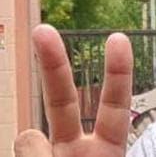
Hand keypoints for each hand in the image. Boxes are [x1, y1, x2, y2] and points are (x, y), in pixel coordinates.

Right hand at [14, 24, 132, 156]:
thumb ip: (58, 156)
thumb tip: (28, 133)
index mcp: (107, 151)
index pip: (114, 104)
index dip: (118, 72)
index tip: (117, 37)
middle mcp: (78, 151)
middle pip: (61, 100)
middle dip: (52, 65)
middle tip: (42, 30)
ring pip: (28, 140)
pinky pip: (19, 151)